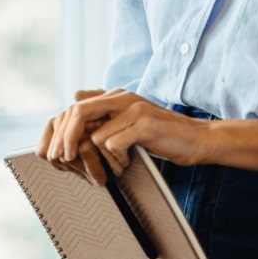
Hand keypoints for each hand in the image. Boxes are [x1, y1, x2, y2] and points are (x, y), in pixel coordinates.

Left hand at [39, 89, 209, 183]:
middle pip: (78, 113)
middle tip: (66, 160)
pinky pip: (114, 144)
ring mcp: (135, 109)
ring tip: (116, 164)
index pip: (77, 107)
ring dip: (101, 157)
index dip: (63, 130)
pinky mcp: (145, 125)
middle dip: (67, 140)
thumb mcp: (131, 119)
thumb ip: (105, 108)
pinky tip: (128, 162)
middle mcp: (124, 97)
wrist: (197, 139)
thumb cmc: (162, 133)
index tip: (60, 152)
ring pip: (96, 136)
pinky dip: (117, 159)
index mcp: (118, 95)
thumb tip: (75, 96)